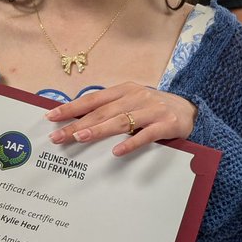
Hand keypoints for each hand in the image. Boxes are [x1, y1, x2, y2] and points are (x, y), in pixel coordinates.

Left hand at [46, 83, 197, 156]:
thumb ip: (110, 108)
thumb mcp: (132, 101)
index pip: (92, 99)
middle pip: (102, 112)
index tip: (51, 117)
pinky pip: (146, 135)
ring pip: (121, 121)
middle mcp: (136, 97)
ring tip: (81, 137)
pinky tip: (117, 151)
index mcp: (124, 90)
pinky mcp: (167, 124)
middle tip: (59, 136)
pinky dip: (131, 142)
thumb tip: (78, 120)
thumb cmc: (154, 108)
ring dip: (99, 129)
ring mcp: (152, 110)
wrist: (191, 109)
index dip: (71, 107)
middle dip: (78, 123)